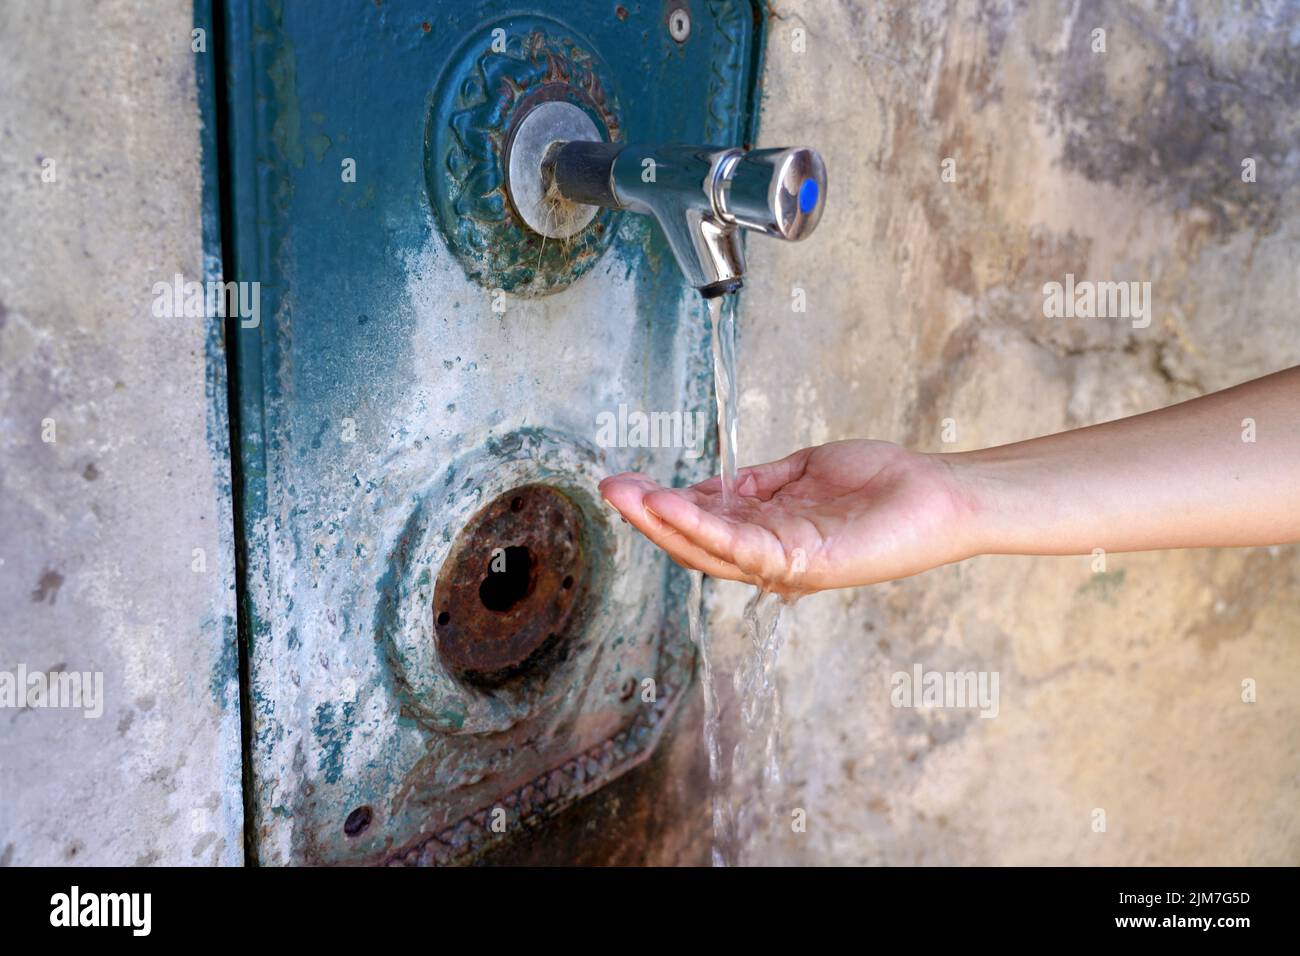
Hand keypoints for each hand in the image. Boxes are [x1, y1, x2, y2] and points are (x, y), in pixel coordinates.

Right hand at [599, 440, 976, 595]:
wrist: (938, 493)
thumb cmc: (880, 483)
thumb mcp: (802, 472)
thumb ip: (756, 481)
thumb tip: (708, 484)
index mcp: (767, 534)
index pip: (704, 523)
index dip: (664, 505)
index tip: (627, 481)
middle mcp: (770, 556)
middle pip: (695, 544)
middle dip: (647, 517)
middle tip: (608, 489)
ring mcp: (785, 565)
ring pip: (709, 551)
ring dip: (662, 523)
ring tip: (625, 495)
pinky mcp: (804, 564)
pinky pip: (743, 547)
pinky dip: (703, 527)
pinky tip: (671, 502)